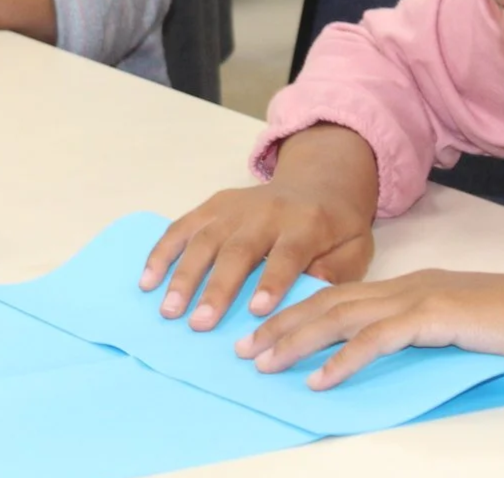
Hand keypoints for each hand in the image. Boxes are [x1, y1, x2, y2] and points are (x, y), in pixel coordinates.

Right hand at [140, 132, 378, 332]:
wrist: (320, 181)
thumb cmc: (337, 227)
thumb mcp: (355, 248)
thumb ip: (337, 272)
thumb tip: (311, 295)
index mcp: (307, 223)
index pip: (288, 252)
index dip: (273, 280)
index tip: (257, 310)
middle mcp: (267, 212)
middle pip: (239, 249)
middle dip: (218, 287)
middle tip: (199, 323)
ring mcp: (236, 207)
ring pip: (205, 239)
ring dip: (184, 274)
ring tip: (169, 309)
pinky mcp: (214, 206)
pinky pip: (183, 227)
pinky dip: (163, 252)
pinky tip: (148, 280)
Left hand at [238, 269, 503, 389]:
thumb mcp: (461, 332)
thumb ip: (425, 339)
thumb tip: (390, 361)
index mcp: (411, 288)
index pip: (341, 298)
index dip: (298, 315)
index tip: (263, 334)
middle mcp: (407, 286)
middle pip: (328, 303)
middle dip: (281, 325)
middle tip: (243, 348)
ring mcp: (420, 297)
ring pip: (341, 316)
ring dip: (298, 341)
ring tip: (263, 363)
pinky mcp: (435, 316)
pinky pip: (378, 339)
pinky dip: (344, 359)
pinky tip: (319, 380)